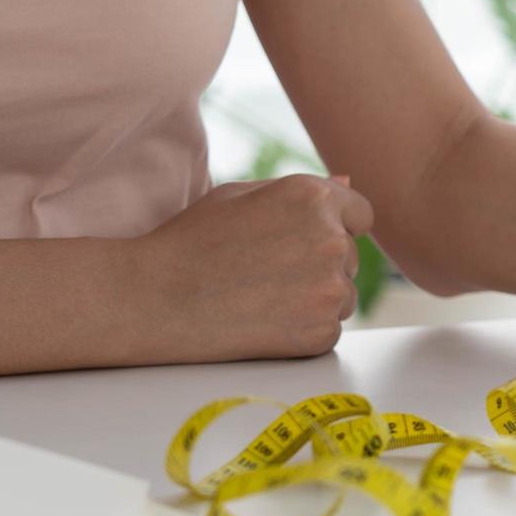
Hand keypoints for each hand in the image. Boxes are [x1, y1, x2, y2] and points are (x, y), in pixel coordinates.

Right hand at [131, 174, 372, 359]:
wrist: (155, 300)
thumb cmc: (192, 241)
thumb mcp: (241, 196)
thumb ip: (301, 190)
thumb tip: (347, 182)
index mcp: (314, 198)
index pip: (361, 213)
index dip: (334, 226)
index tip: (302, 242)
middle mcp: (331, 240)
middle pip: (350, 256)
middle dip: (320, 263)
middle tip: (266, 273)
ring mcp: (328, 290)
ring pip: (342, 295)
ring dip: (315, 298)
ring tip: (262, 297)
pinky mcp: (320, 333)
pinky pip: (329, 330)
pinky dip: (304, 330)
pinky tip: (263, 322)